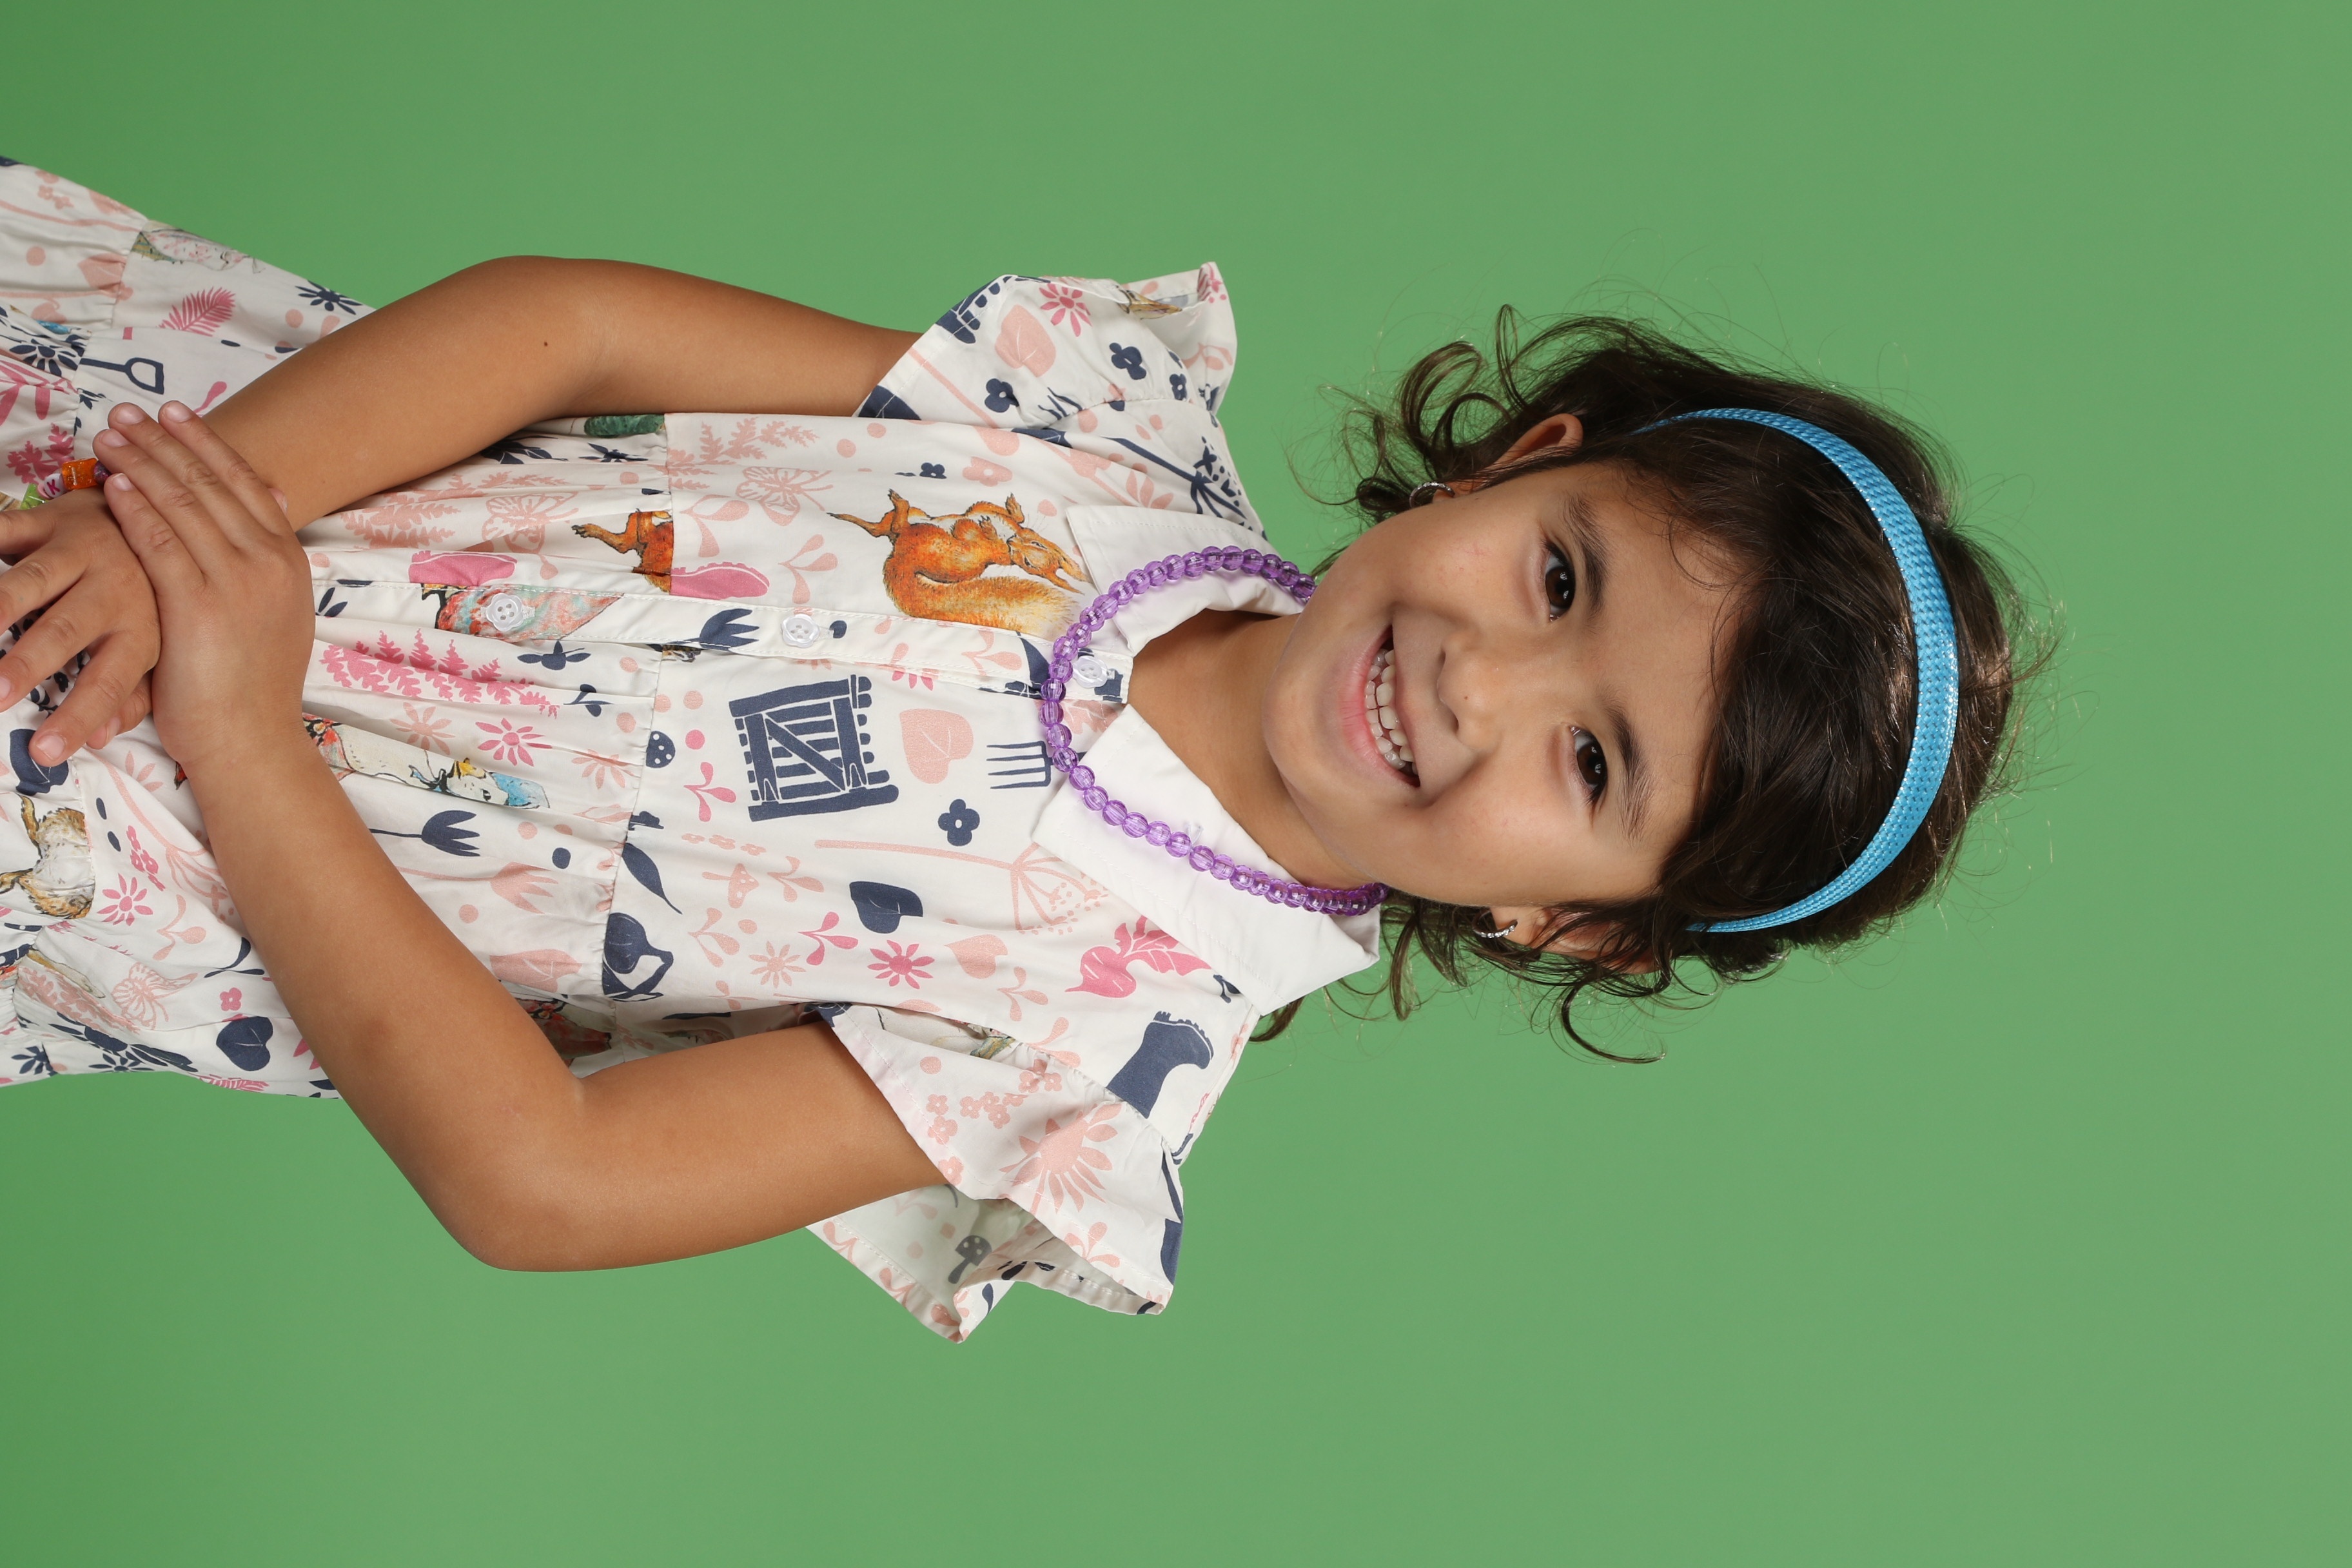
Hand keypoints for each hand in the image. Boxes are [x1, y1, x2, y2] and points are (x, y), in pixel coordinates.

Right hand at [0, 482, 159, 763]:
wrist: (154, 517)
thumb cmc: (144, 598)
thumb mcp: (152, 648)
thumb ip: (128, 695)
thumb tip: (102, 738)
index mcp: (141, 629)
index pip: (110, 682)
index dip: (78, 717)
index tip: (44, 753)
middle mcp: (115, 589)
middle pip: (67, 630)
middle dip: (29, 663)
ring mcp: (82, 551)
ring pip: (33, 580)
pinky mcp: (49, 520)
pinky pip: (7, 529)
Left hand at [98, 404, 314, 777]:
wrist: (253, 741)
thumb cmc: (252, 684)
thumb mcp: (275, 613)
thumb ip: (266, 560)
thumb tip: (271, 506)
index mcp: (288, 561)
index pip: (244, 483)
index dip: (204, 444)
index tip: (171, 414)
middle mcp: (268, 563)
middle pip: (210, 484)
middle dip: (165, 442)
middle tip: (126, 413)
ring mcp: (237, 582)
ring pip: (184, 505)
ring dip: (142, 464)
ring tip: (109, 437)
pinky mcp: (199, 606)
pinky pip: (161, 544)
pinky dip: (136, 509)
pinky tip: (112, 486)